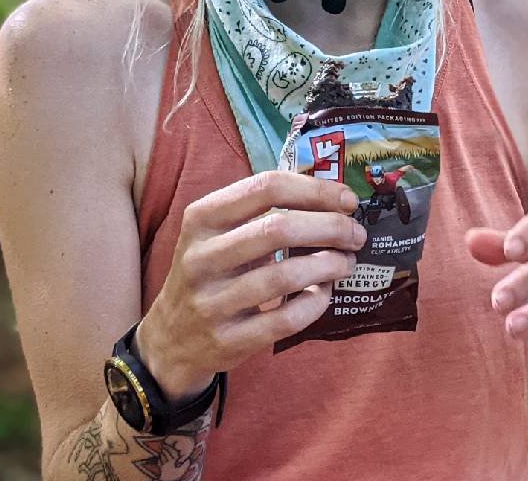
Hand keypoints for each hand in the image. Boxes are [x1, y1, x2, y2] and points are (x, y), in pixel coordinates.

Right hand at [136, 171, 365, 399]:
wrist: (171, 340)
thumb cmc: (211, 272)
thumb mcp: (218, 233)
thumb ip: (265, 211)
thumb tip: (335, 199)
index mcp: (201, 219)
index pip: (266, 187)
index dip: (316, 191)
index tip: (348, 200)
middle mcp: (200, 257)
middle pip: (279, 229)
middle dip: (331, 228)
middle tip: (356, 235)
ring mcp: (210, 302)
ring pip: (284, 276)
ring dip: (329, 265)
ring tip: (346, 262)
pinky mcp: (226, 341)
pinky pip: (285, 319)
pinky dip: (315, 303)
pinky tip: (324, 293)